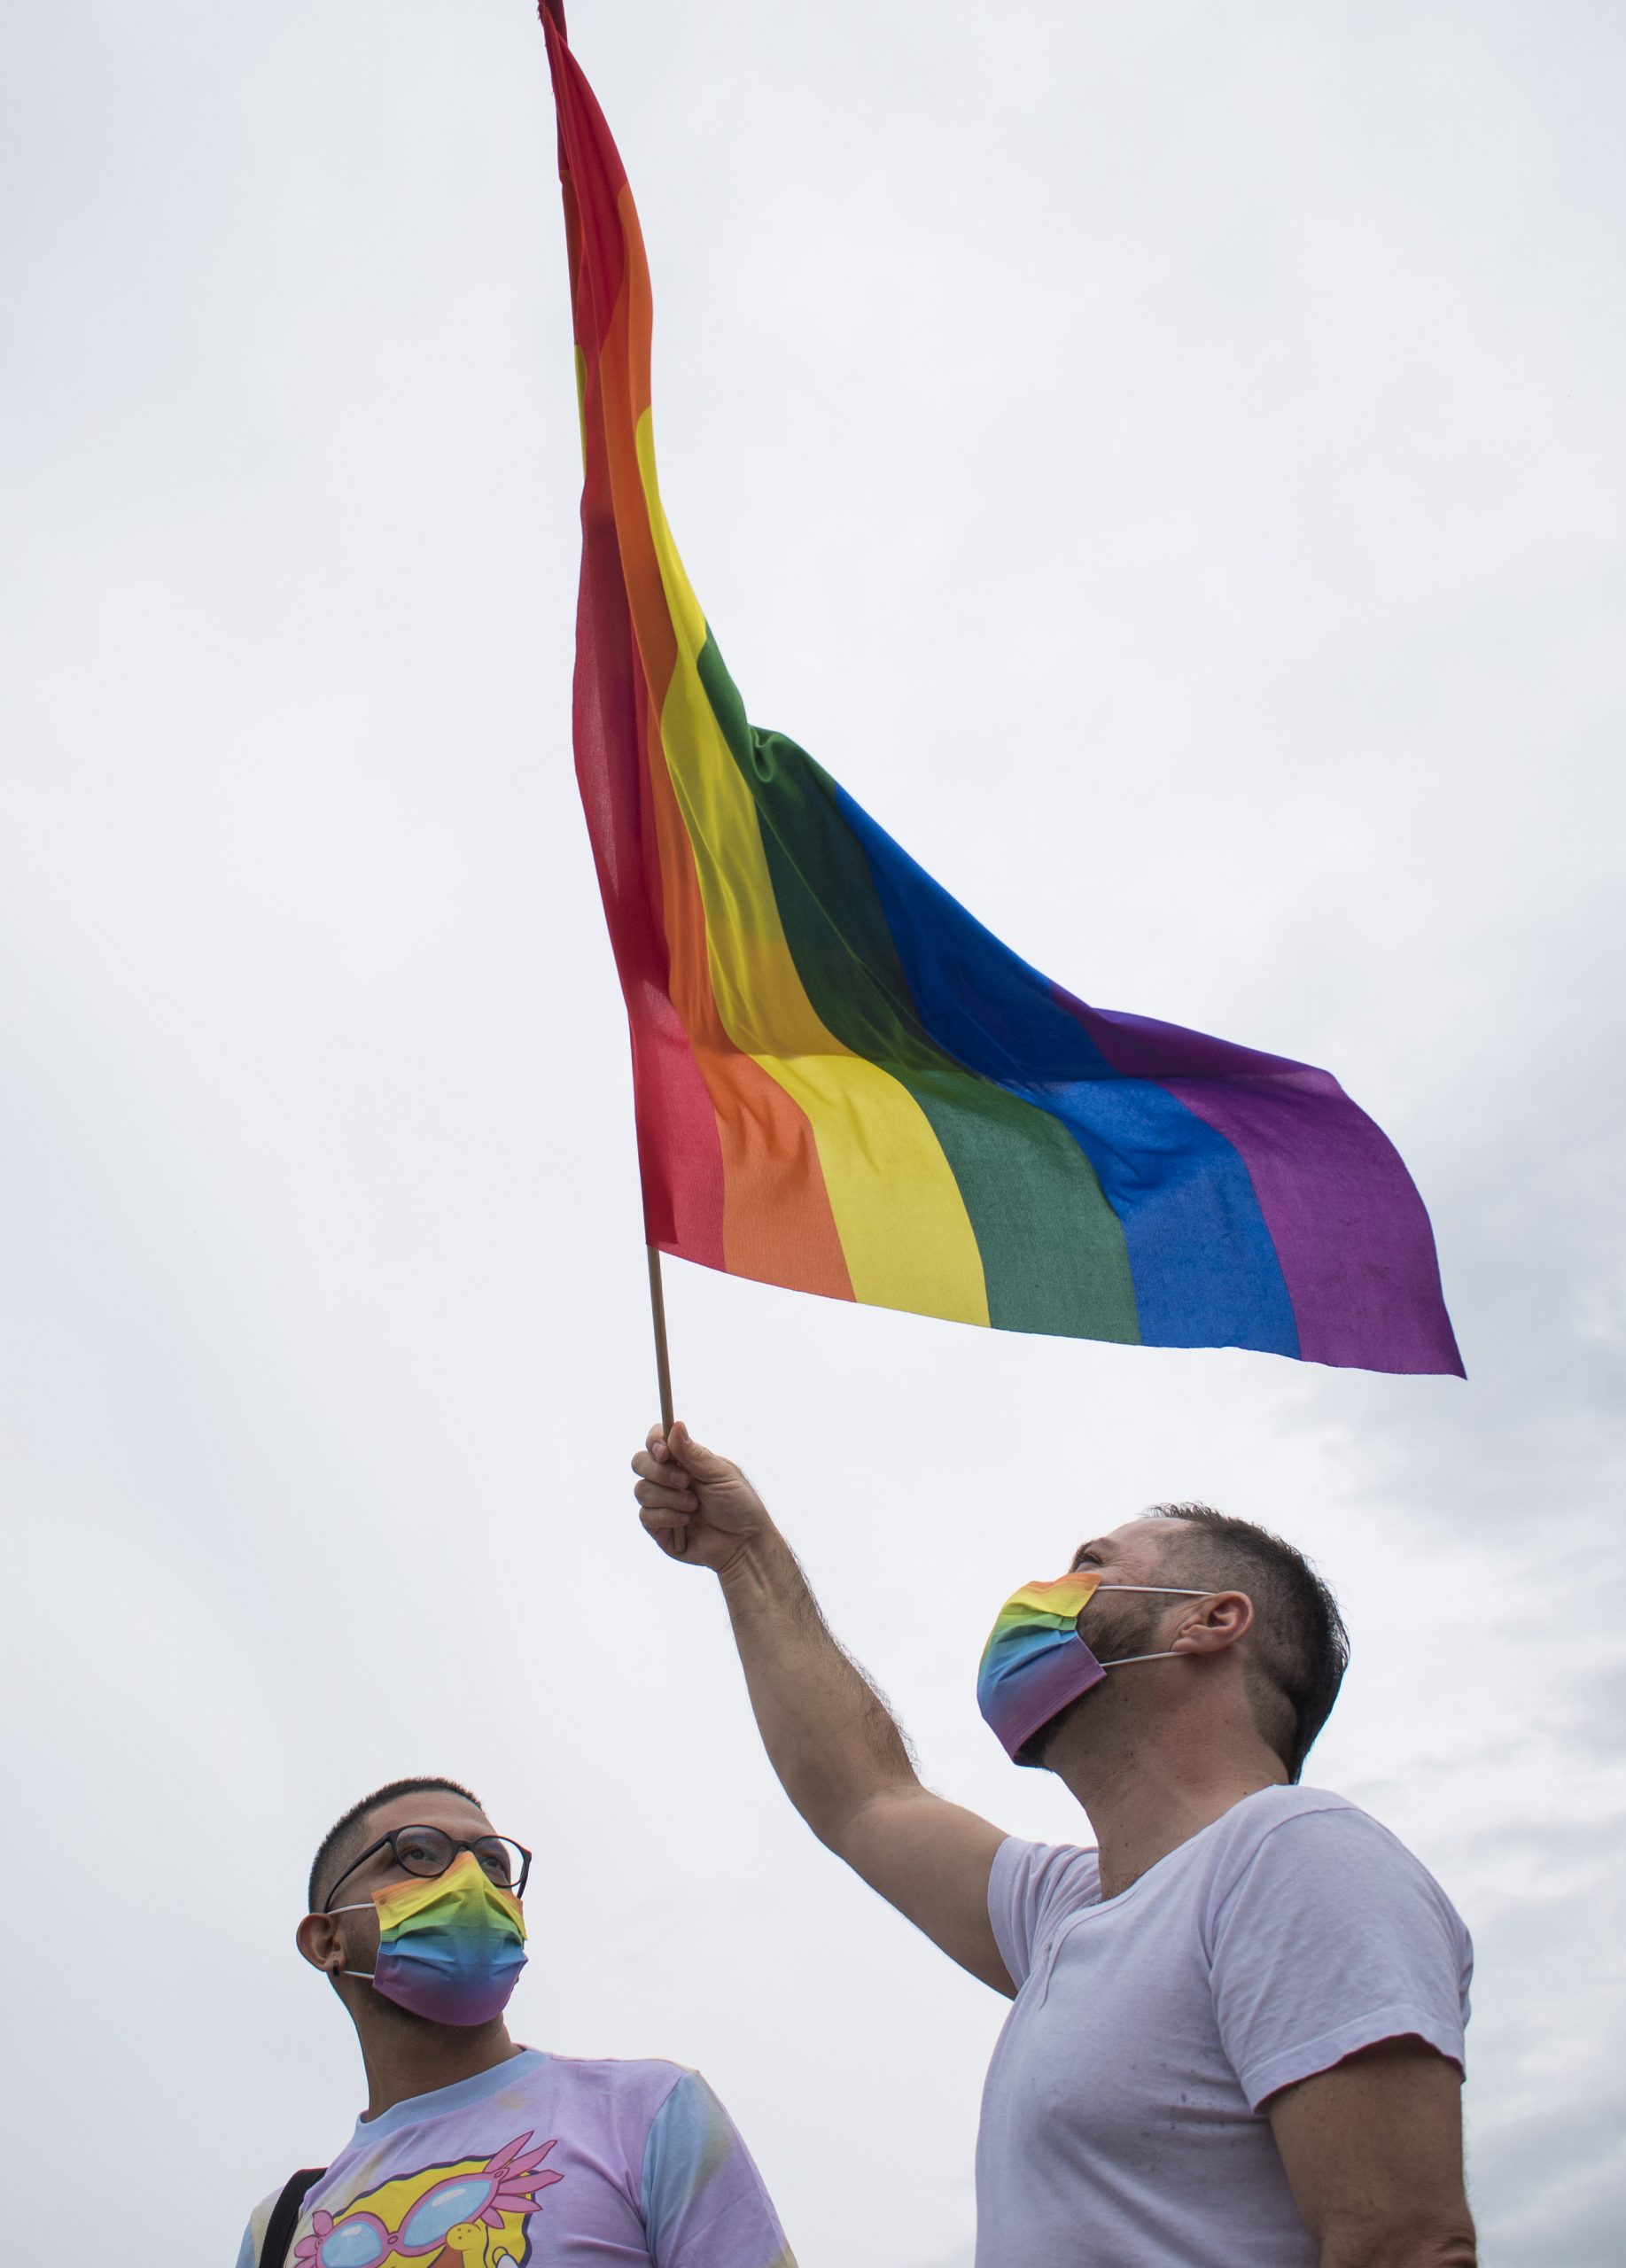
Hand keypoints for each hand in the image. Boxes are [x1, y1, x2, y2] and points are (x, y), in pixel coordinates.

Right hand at [631, 1421, 771, 1571]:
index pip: (656, 1442)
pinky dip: (668, 1516)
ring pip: (641, 1490)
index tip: (664, 1451)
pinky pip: (646, 1516)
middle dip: (660, 1472)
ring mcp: (661, 1502)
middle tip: (686, 1481)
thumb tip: (675, 1425)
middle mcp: (668, 1479)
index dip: (654, 1442)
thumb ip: (695, 1454)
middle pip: (639, 1462)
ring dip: (670, 1497)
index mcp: (684, 1461)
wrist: (743, 1544)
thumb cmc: (739, 1506)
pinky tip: (687, 1522)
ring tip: (694, 1506)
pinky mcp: (658, 1527)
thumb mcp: (720, 1474)